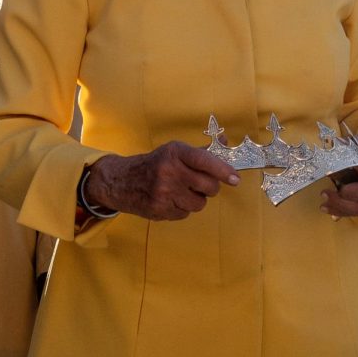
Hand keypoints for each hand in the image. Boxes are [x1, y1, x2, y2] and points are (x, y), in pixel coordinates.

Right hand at [83, 142, 238, 220]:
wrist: (121, 181)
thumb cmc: (155, 163)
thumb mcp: (175, 151)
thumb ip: (201, 151)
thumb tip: (226, 143)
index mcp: (175, 152)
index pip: (205, 160)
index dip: (223, 170)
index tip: (235, 179)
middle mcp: (169, 171)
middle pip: (208, 186)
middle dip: (210, 187)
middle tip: (201, 183)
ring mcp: (164, 192)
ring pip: (200, 203)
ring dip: (197, 199)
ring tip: (182, 191)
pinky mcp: (159, 209)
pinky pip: (186, 213)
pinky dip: (183, 208)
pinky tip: (171, 200)